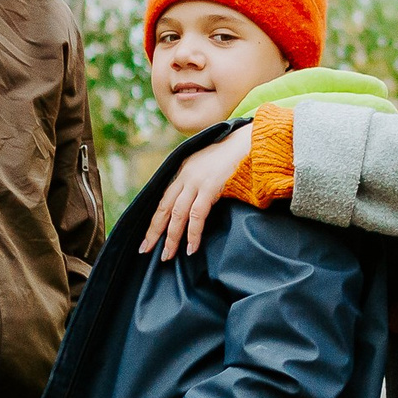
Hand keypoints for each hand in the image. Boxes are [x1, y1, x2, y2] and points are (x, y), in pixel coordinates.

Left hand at [141, 124, 250, 259]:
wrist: (251, 142)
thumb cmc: (237, 157)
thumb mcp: (212, 167)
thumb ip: (201, 182)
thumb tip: (197, 205)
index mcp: (185, 170)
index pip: (164, 199)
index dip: (155, 220)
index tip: (148, 238)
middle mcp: (186, 175)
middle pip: (165, 207)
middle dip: (155, 231)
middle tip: (146, 250)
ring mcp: (197, 180)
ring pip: (177, 213)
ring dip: (172, 237)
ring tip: (168, 255)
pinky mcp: (210, 185)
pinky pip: (197, 214)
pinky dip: (193, 233)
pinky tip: (191, 247)